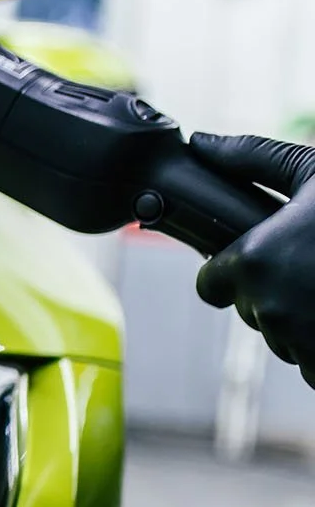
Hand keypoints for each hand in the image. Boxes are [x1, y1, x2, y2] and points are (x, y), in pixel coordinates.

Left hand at [190, 133, 314, 385]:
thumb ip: (253, 158)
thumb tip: (202, 142)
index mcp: (254, 261)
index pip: (210, 285)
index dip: (233, 272)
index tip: (264, 259)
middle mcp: (268, 309)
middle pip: (249, 310)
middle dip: (274, 293)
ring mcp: (300, 344)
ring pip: (281, 338)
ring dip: (303, 320)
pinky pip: (311, 364)